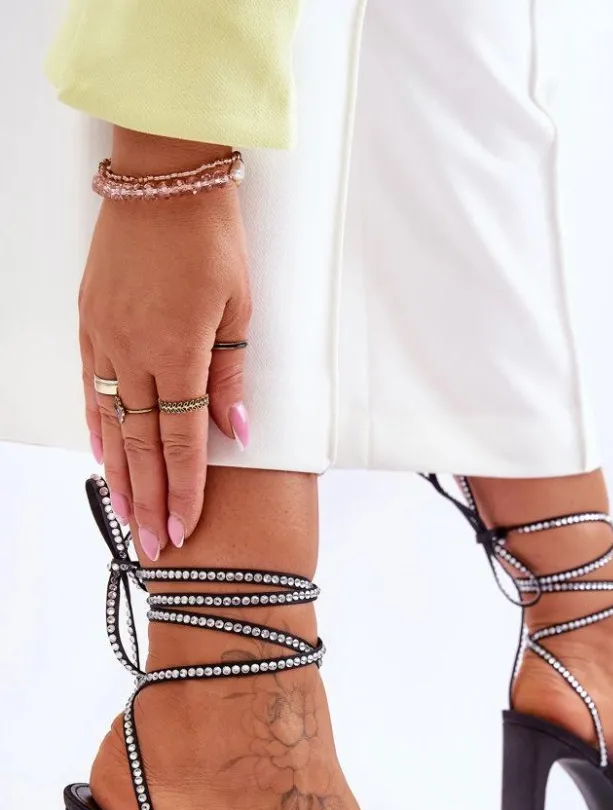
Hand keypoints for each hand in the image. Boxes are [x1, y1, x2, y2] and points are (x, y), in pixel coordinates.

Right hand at [80, 128, 250, 558]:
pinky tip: (101, 456)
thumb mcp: (238, 310)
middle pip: (142, 444)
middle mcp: (135, 353)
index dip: (183, 490)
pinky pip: (92, 389)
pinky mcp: (90, 323)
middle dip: (148, 499)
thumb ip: (231, 379)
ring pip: (111, 424)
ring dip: (119, 474)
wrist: (162, 180)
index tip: (183, 528)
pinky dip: (96, 427)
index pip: (181, 441)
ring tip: (124, 514)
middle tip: (150, 544)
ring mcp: (106, 339)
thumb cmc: (210, 239)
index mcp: (178, 353)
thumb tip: (235, 435)